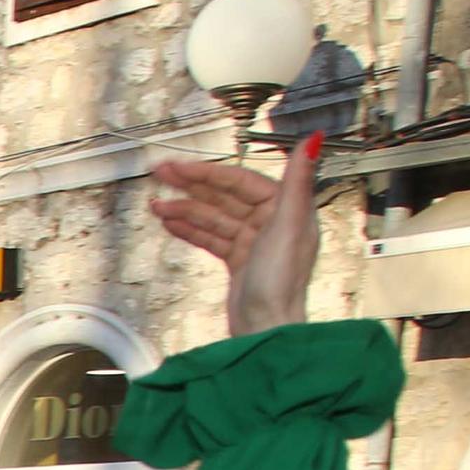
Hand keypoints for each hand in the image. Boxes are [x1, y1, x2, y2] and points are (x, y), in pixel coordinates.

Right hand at [147, 132, 323, 339]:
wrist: (265, 327)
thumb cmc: (281, 283)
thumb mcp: (288, 225)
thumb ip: (298, 181)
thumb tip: (313, 142)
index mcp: (286, 208)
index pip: (239, 181)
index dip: (207, 172)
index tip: (180, 167)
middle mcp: (271, 222)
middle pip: (224, 196)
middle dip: (190, 185)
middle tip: (161, 175)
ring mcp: (253, 242)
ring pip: (213, 216)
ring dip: (184, 209)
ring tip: (157, 206)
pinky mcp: (239, 261)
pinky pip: (211, 237)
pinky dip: (190, 229)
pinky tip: (171, 223)